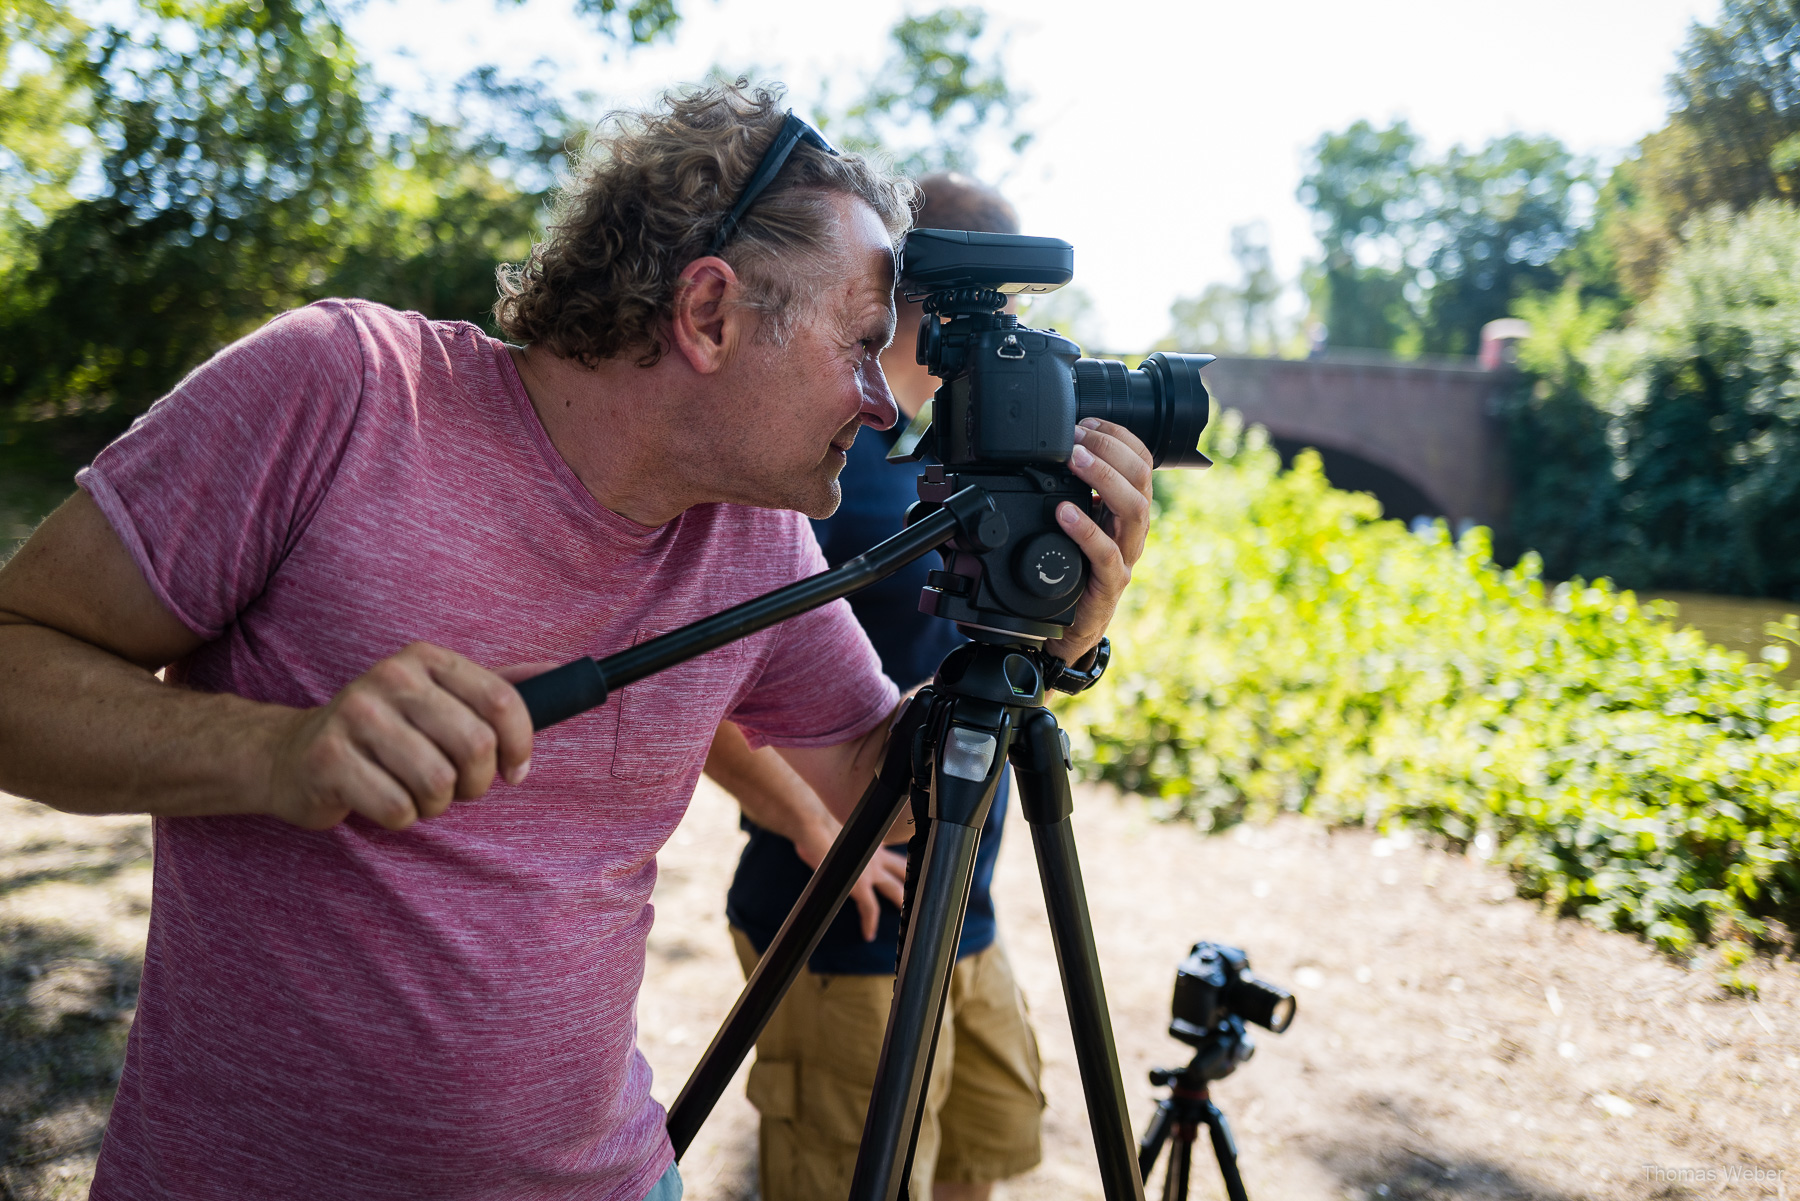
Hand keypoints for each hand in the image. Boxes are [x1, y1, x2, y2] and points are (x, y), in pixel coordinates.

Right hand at [266, 642, 535, 830]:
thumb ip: (500, 687)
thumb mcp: (441, 697)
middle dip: (477, 783)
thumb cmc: (387, 732)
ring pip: (438, 782)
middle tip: (459, 788)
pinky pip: (397, 808)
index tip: (515, 771)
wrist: (293, 754)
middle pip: (475, 745)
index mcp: (426, 659)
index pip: (502, 700)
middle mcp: (390, 678)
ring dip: (437, 803)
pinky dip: (402, 818)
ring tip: (418, 794)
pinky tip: (383, 801)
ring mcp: (354, 716)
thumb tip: (563, 674)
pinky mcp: (327, 759)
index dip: (521, 745)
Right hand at [794, 824, 908, 941]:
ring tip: (907, 918)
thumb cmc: (818, 823)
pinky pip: (870, 909)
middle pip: (903, 869)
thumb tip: (827, 838)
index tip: (909, 867)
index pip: (893, 852)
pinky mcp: (860, 885)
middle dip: (912, 879)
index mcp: (872, 840)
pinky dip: (870, 923)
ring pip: (895, 890)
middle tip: (921, 888)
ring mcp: (871, 871)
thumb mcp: (836, 829)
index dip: (901, 861)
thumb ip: (840, 837)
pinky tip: (869, 934)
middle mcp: (877, 855)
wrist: (815, 826)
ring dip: (901, 902)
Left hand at [1046, 417, 1154, 664]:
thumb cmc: (1068, 571)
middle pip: (1141, 477)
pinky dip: (1086, 529)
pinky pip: (1107, 553)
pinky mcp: (1111, 583)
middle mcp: (1131, 529)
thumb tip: (1031, 455)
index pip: (1141, 460)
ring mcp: (1125, 555)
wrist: (1066, 627)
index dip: (1118, 435)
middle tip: (1076, 437)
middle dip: (1110, 448)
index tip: (1086, 421)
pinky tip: (1065, 512)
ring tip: (1075, 460)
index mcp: (1124, 509)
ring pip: (1133, 508)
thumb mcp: (1068, 524)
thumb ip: (1063, 492)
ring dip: (1104, 477)